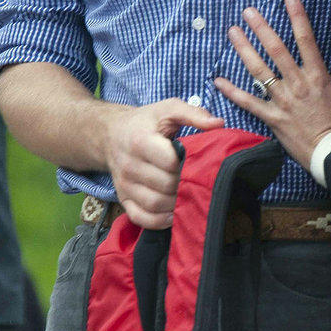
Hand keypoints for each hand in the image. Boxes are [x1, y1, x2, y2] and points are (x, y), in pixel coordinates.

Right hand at [102, 99, 222, 229]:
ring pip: (154, 204)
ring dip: (176, 203)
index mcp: (140, 141)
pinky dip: (160, 221)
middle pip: (165, 185)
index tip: (198, 161)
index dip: (188, 164)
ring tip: (189, 194)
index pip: (170, 162)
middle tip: (198, 180)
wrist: (111, 135)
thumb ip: (193, 114)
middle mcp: (129, 165)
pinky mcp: (122, 199)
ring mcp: (124, 185)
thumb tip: (219, 124)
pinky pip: (141, 218)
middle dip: (186, 184)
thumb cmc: (145, 122)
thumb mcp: (167, 109)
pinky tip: (174, 212)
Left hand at [215, 0, 330, 169]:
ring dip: (245, 50)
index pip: (307, 39)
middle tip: (248, 11)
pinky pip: (249, 103)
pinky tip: (218, 80)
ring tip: (233, 32)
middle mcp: (298, 84)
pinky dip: (233, 92)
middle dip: (262, 28)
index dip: (298, 16)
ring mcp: (283, 101)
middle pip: (277, 51)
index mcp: (318, 76)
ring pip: (260, 71)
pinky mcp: (272, 117)